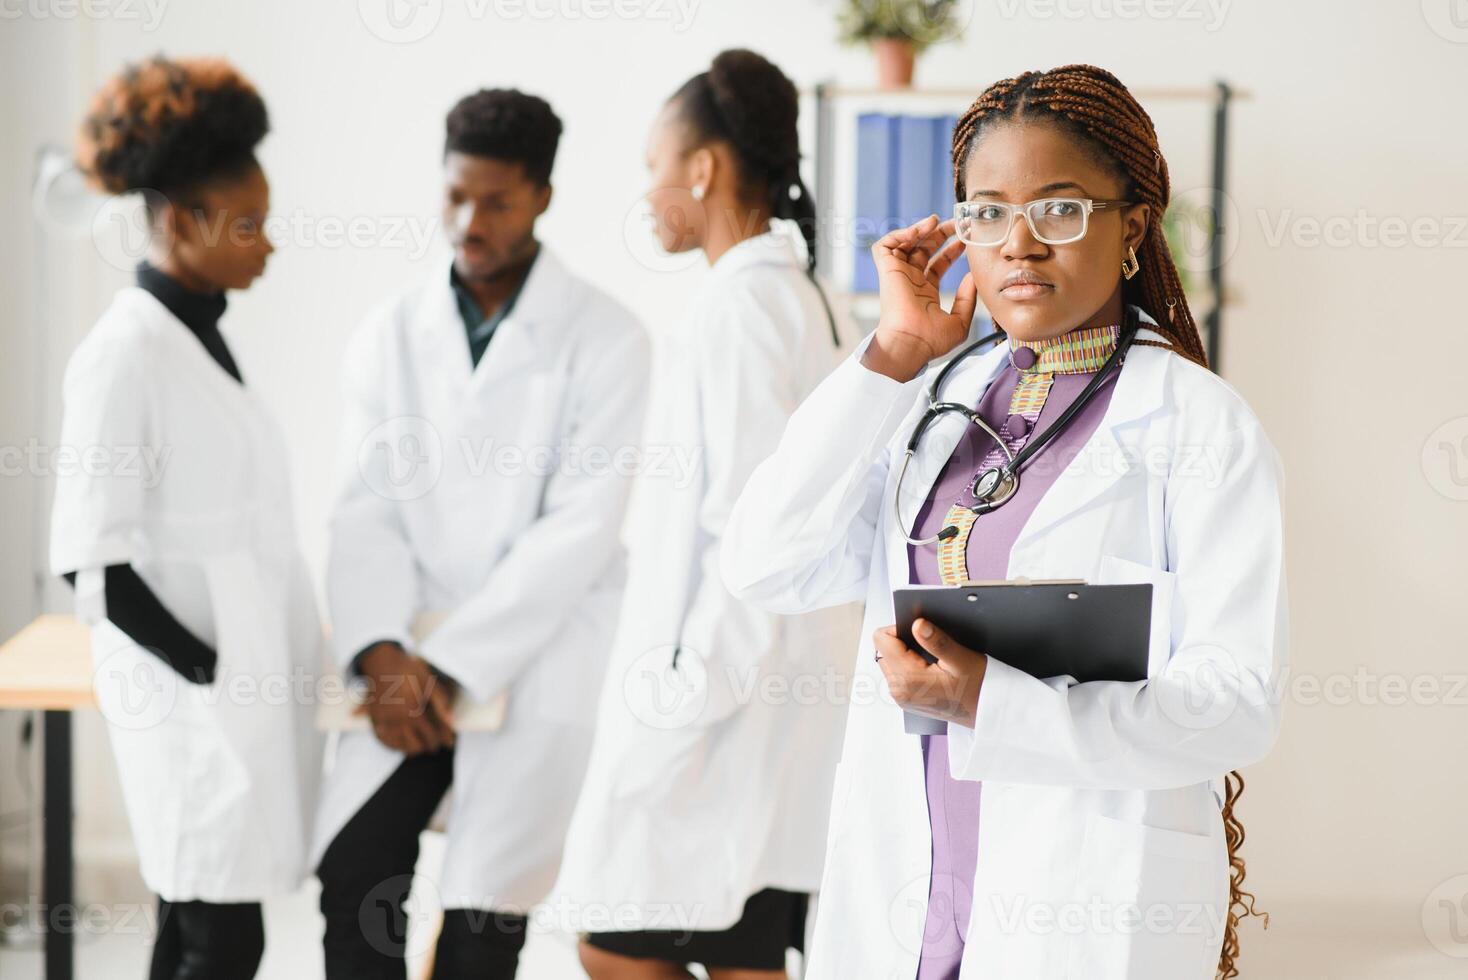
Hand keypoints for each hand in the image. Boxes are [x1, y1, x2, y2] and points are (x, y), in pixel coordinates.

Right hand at [354, 641, 456, 753]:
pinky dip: (392, 745)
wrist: (382, 663)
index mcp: (413, 709)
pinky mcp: (374, 718)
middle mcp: (397, 717)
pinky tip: (399, 746)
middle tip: (432, 748)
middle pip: (414, 742)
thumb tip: (451, 722)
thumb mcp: (430, 683)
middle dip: (425, 746)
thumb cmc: (410, 671)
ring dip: (409, 749)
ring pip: (398, 743)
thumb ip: (441, 703)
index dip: (438, 740)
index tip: (446, 743)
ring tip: (417, 750)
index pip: (429, 733)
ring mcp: (384, 719)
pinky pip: (383, 738)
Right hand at [862, 214, 979, 382]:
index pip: (938, 264)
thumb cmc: (931, 340)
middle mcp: (910, 281)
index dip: (951, 250)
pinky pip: (886, 245)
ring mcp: (898, 275)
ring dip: (920, 229)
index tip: (965, 239)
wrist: (911, 344)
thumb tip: (973, 276)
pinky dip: (900, 234)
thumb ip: (967, 299)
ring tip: (935, 220)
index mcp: (925, 292)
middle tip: (956, 224)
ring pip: (905, 243)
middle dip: (939, 233)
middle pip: (923, 249)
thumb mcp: (959, 321)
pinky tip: (918, 231)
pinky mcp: (887, 270)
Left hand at [873, 618, 986, 727]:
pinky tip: (930, 670)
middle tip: (929, 649)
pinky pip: (897, 673)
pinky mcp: (906, 700)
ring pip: (889, 661)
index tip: (920, 633)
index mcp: (908, 679)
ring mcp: (901, 697)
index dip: (900, 629)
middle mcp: (899, 690)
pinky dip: (908, 666)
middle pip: (883, 649)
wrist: (985, 713)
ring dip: (905, 655)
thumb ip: (938, 642)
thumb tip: (918, 625)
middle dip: (902, 643)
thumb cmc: (978, 689)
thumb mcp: (963, 660)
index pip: (881, 639)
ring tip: (932, 661)